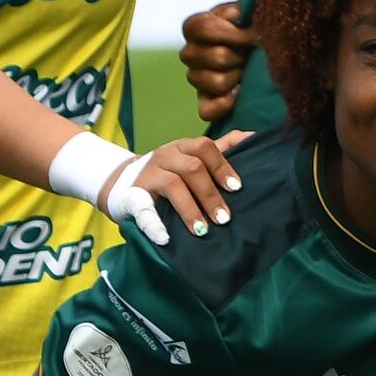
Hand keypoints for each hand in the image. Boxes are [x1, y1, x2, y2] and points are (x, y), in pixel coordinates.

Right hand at [107, 135, 240, 243]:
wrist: (122, 183)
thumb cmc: (170, 172)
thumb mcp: (192, 157)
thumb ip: (222, 148)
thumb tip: (253, 137)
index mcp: (182, 147)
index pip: (205, 147)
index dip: (222, 166)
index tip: (237, 188)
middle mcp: (165, 156)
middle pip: (192, 168)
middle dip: (211, 194)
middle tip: (225, 218)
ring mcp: (147, 174)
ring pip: (172, 185)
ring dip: (191, 209)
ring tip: (203, 230)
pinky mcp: (132, 196)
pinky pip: (143, 208)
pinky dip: (154, 225)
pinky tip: (165, 238)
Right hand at [178, 0, 253, 122]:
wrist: (268, 50)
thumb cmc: (259, 26)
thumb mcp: (252, 11)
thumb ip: (244, 9)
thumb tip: (238, 15)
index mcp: (196, 27)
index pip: (203, 29)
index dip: (231, 34)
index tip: (254, 34)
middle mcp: (190, 52)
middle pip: (213, 57)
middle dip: (240, 56)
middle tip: (252, 54)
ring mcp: (196, 78)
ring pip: (212, 82)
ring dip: (238, 77)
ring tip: (248, 71)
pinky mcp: (205, 102)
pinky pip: (207, 110)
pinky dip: (226, 104)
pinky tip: (241, 93)